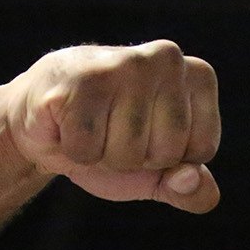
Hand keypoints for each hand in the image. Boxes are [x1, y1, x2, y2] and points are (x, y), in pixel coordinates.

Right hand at [0, 41, 220, 212]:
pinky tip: (70, 123)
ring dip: (104, 156)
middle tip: (114, 131)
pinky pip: (88, 151)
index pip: (202, 149)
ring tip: (93, 125)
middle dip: (137, 159)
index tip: (148, 137)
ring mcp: (124, 65)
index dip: (170, 160)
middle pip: (167, 153)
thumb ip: (191, 190)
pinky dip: (76, 151)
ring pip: (127, 153)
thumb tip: (192, 180)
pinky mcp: (80, 81)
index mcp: (199, 75)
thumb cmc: (111, 140)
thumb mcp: (161, 173)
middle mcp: (167, 59)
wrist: (47, 120)